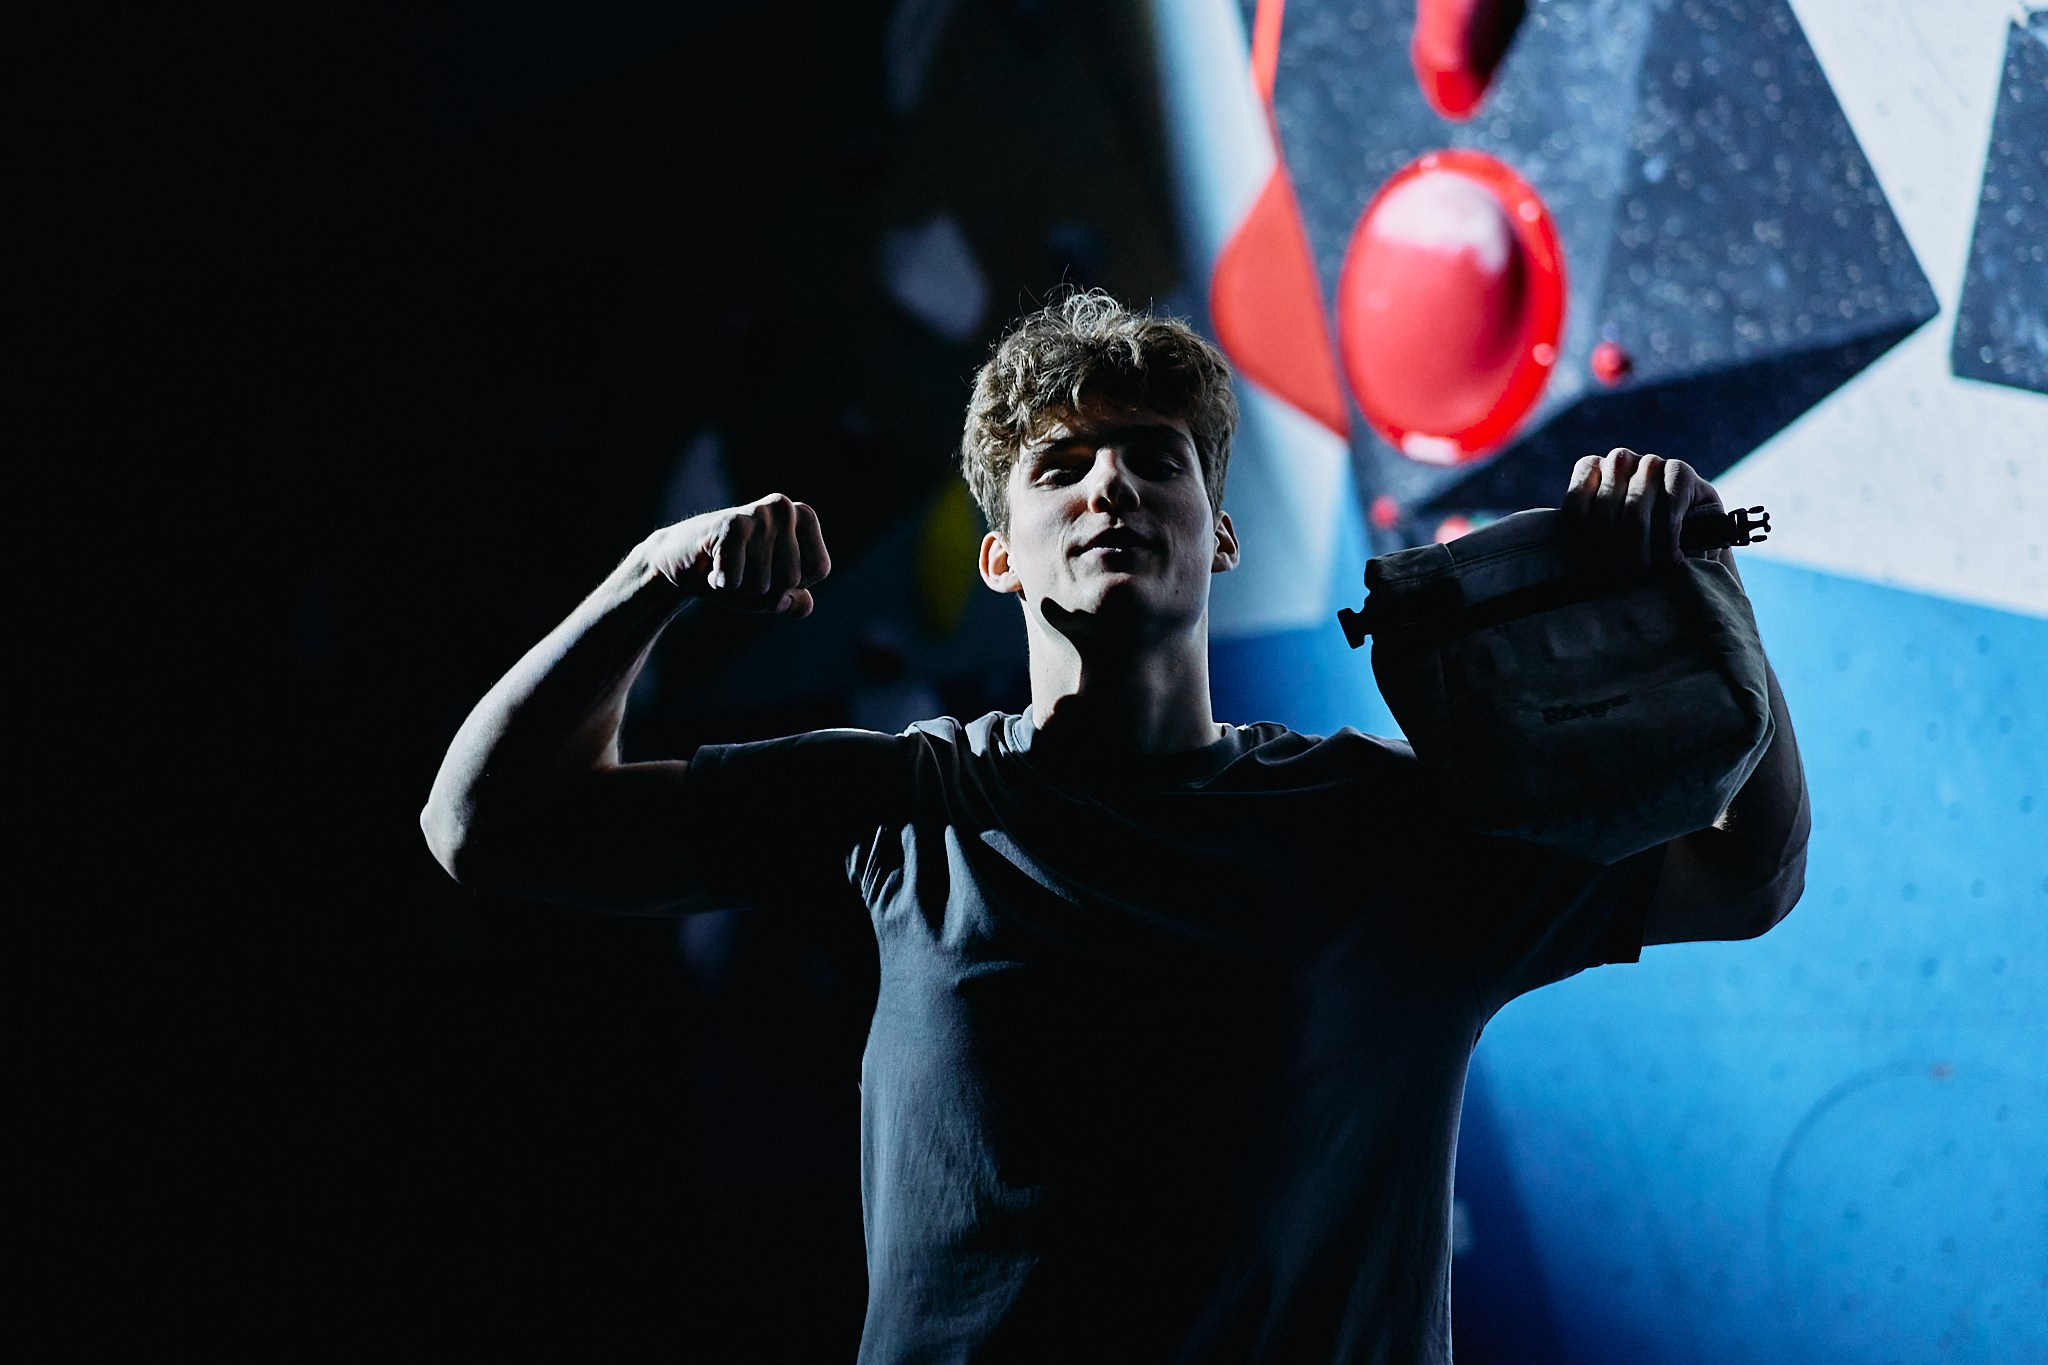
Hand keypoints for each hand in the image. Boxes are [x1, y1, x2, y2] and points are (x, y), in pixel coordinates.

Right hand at [646, 493, 831, 615]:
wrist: (680, 562)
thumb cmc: (734, 574)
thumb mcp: (773, 593)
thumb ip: (797, 602)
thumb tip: (802, 603)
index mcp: (804, 516)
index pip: (819, 569)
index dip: (791, 583)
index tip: (767, 569)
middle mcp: (784, 507)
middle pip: (791, 579)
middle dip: (764, 589)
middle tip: (742, 569)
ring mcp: (757, 514)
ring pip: (763, 585)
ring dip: (740, 588)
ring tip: (726, 567)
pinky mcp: (729, 525)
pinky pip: (735, 581)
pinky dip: (720, 585)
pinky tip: (711, 569)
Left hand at [1560, 447, 1729, 572]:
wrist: (1695, 532)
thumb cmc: (1643, 538)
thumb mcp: (1608, 537)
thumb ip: (1588, 537)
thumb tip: (1573, 567)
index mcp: (1591, 469)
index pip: (1576, 508)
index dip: (1584, 545)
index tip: (1593, 573)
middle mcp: (1618, 460)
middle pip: (1604, 513)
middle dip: (1612, 553)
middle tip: (1621, 577)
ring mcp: (1650, 462)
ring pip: (1634, 512)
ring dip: (1638, 550)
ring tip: (1644, 572)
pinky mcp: (1680, 470)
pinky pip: (1667, 509)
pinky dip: (1666, 540)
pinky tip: (1670, 558)